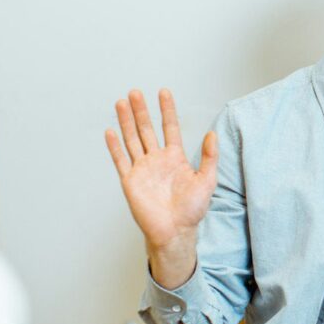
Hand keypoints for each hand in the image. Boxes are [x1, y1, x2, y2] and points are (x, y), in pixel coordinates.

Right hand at [106, 89, 216, 285]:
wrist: (175, 231)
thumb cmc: (192, 210)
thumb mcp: (207, 180)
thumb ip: (210, 157)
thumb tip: (213, 134)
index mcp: (175, 158)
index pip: (170, 127)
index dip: (167, 110)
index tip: (164, 92)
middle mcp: (157, 160)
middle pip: (147, 129)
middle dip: (141, 111)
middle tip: (135, 92)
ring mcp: (142, 169)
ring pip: (132, 139)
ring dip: (126, 122)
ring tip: (121, 103)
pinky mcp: (130, 181)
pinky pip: (121, 160)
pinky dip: (115, 146)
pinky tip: (110, 131)